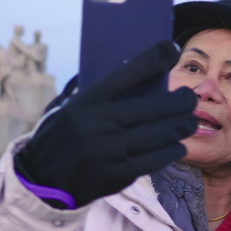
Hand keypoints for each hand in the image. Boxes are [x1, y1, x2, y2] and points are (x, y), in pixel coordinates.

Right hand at [15, 41, 197, 206]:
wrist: (40, 181)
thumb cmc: (59, 138)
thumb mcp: (68, 109)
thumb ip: (95, 93)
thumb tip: (134, 74)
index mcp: (87, 102)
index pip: (128, 73)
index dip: (155, 58)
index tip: (173, 49)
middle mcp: (99, 124)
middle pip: (155, 107)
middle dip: (181, 101)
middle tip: (190, 99)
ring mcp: (109, 151)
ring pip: (160, 134)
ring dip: (181, 126)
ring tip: (190, 122)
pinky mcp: (116, 175)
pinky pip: (154, 160)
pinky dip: (170, 151)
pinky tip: (177, 145)